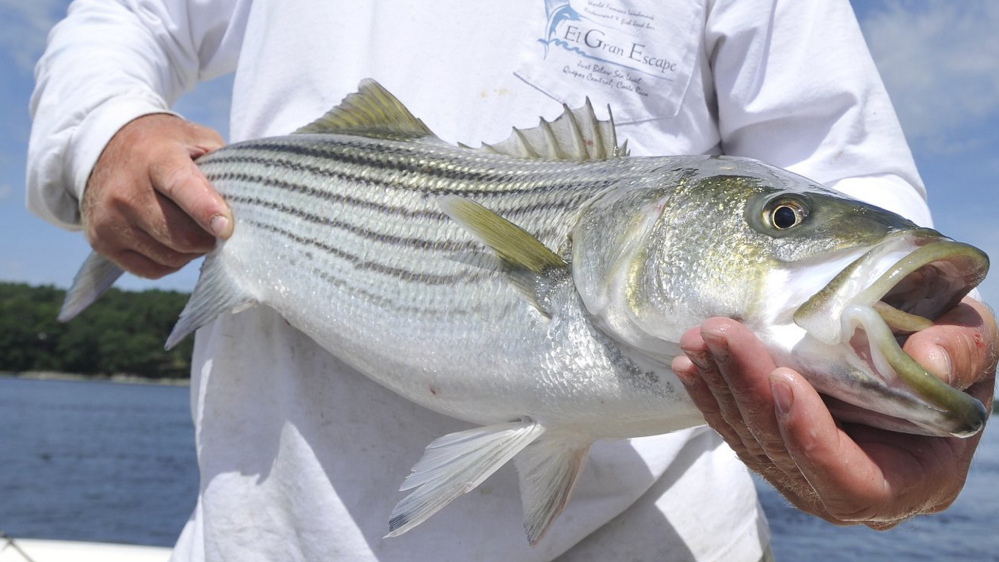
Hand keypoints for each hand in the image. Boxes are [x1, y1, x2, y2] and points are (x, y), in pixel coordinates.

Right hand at [82, 113, 231, 277]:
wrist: (104, 147)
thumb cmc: (163, 147)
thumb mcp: (195, 140)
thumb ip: (221, 166)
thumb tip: (244, 205)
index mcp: (156, 158)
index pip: (182, 187)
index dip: (206, 211)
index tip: (226, 228)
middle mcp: (127, 191)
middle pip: (182, 236)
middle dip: (208, 238)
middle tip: (215, 227)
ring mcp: (110, 219)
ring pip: (171, 257)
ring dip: (191, 251)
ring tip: (190, 229)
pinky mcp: (102, 242)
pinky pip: (152, 269)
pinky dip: (171, 261)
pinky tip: (170, 240)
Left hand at [672, 297, 996, 527]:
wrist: (922, 354)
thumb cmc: (951, 354)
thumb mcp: (974, 346)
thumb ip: (961, 352)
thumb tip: (927, 359)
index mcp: (912, 480)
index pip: (850, 481)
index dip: (812, 436)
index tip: (784, 379)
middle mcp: (850, 488)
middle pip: (785, 454)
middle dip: (748, 391)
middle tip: (721, 336)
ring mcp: (807, 474)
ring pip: (753, 441)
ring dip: (721, 388)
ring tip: (699, 340)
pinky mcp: (778, 451)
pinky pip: (738, 430)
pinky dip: (712, 395)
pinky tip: (690, 363)